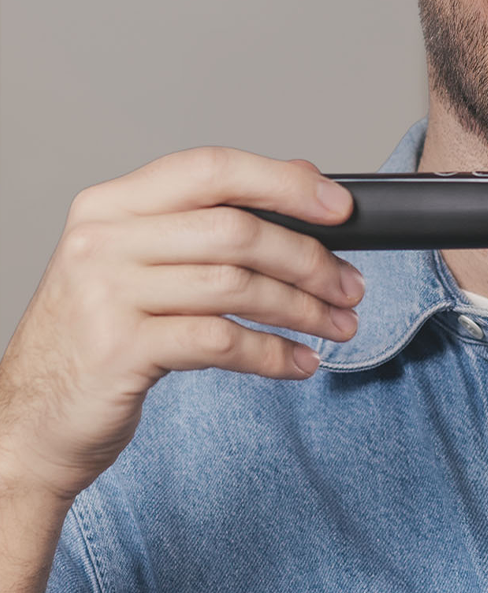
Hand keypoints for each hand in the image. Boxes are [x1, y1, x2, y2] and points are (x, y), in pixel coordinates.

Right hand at [0, 148, 362, 504]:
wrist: (28, 423)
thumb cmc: (99, 336)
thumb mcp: (142, 263)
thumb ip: (211, 219)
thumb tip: (300, 178)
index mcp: (113, 203)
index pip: (213, 169)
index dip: (285, 183)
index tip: (340, 209)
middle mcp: (103, 239)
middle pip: (236, 231)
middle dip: (309, 259)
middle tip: (349, 285)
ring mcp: (106, 294)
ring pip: (236, 286)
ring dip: (302, 309)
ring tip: (337, 325)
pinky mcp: (119, 351)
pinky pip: (221, 341)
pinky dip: (272, 353)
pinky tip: (298, 363)